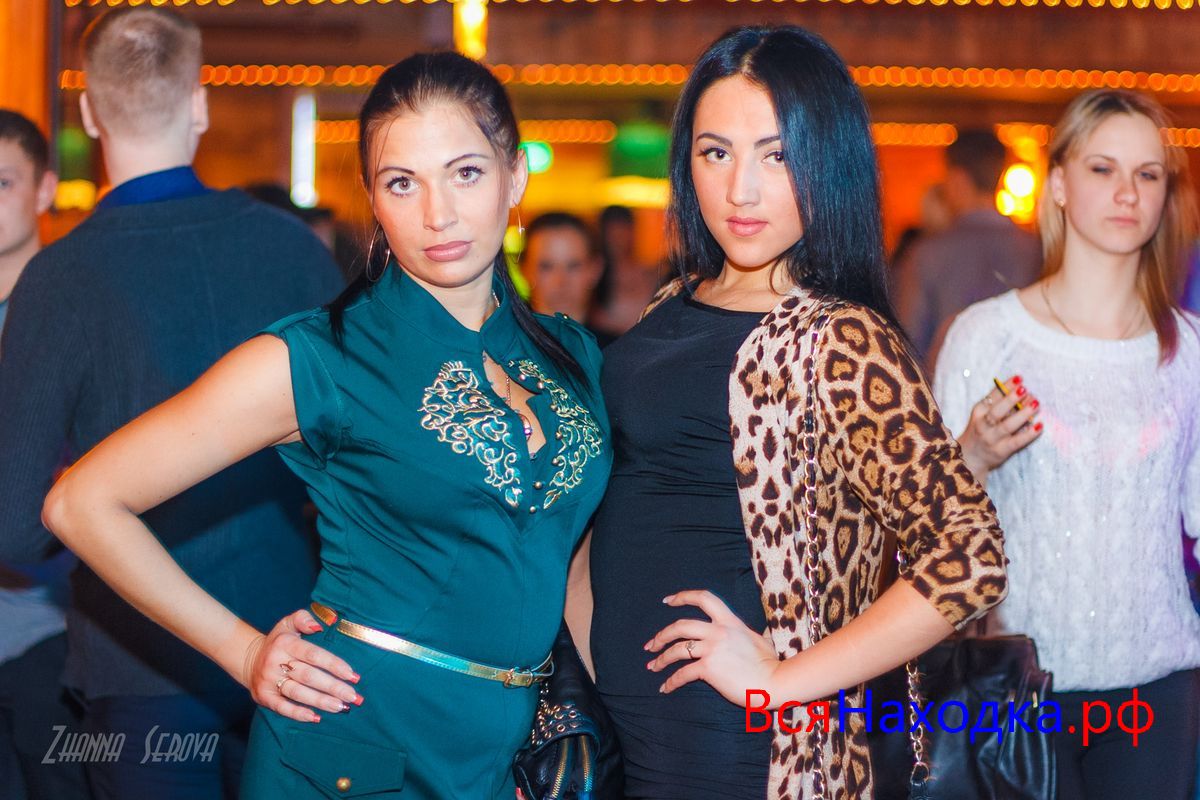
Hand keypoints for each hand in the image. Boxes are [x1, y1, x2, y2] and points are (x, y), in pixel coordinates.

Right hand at [245, 609, 361, 722]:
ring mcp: (269, 681)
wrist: (249, 658)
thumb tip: (319, 625)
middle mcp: (276, 662)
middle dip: (333, 687)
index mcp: (285, 643)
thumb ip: (304, 618)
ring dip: (321, 701)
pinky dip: (299, 714)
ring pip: (298, 693)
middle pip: (309, 676)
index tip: (353, 675)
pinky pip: (282, 707)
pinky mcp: (263, 696)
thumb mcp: (288, 623)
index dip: (334, 665)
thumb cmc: (279, 641)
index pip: (313, 655)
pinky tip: (316, 717)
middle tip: (353, 696)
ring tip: (341, 707)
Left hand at [644, 590, 780, 705]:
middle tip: (651, 644)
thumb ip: (748, 632)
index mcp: (730, 621)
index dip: (682, 597)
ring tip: (652, 666)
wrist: (775, 682)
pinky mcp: (709, 669)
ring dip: (661, 658)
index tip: (667, 601)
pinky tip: (665, 687)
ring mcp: (712, 649)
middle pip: (680, 625)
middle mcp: (718, 631)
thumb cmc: (771, 663)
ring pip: (677, 650)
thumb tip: (758, 632)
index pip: (703, 598)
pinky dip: (671, 682)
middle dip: (661, 635)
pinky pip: (683, 674)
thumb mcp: (760, 638)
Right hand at [958, 375, 1041, 482]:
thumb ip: (1000, 404)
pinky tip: (1039, 426)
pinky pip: (1017, 442)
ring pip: (1007, 426)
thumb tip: (1024, 393)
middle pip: (997, 411)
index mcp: (979, 411)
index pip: (992, 396)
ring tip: (1036, 405)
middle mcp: (983, 425)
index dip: (1005, 387)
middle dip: (1011, 400)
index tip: (1019, 378)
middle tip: (1025, 390)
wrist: (970, 457)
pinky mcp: (1001, 451)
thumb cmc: (981, 431)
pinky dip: (1028, 434)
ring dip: (1022, 415)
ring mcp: (991, 439)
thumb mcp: (983, 415)